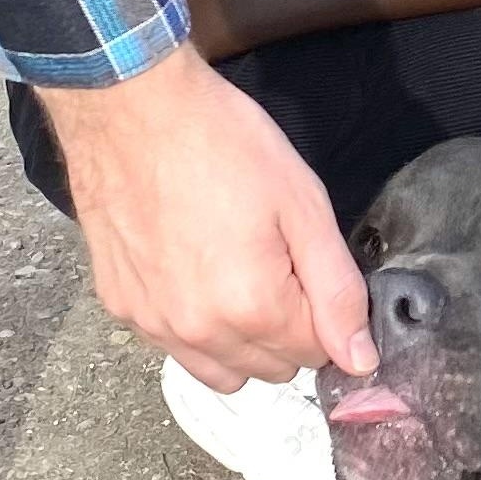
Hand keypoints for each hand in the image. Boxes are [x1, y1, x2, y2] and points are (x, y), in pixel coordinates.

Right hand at [39, 45, 375, 389]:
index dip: (328, 313)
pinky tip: (195, 269)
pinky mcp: (120, 306)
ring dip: (242, 341)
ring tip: (239, 274)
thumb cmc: (222, 143)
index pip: (318, 355)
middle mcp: (198, 332)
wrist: (132, 108)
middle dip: (289, 330)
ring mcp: (152, 323)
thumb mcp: (304, 206)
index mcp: (252, 308)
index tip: (314, 268)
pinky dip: (195, 326)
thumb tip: (360, 359)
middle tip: (280, 262)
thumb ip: (338, 291)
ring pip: (221, 371)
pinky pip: (173, 346)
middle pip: (271, 369)